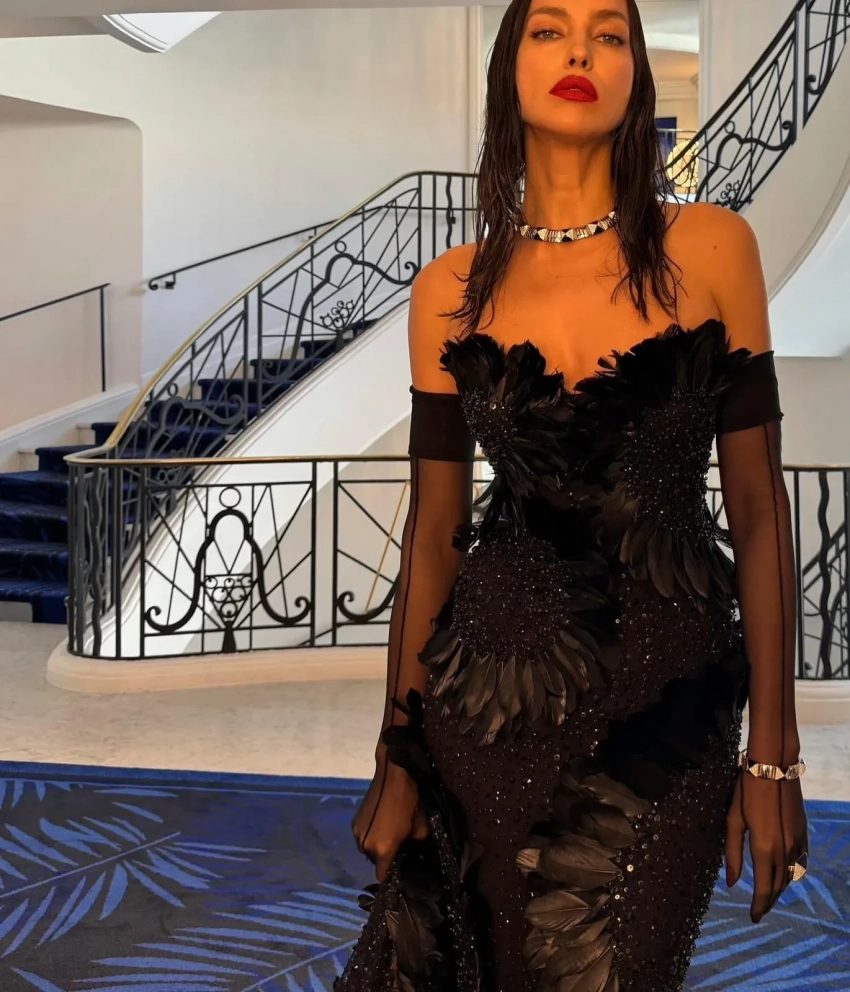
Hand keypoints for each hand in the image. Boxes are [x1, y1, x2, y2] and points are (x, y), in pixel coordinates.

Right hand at [351, 759, 428, 882]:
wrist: (393, 775)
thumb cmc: (410, 802)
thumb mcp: (420, 828)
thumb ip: (415, 846)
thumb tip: (415, 852)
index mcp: (382, 849)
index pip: (382, 876)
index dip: (391, 875)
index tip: (400, 868)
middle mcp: (365, 845)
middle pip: (374, 862)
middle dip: (385, 857)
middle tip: (398, 845)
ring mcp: (357, 832)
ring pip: (366, 849)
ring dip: (376, 845)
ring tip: (389, 832)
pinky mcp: (354, 820)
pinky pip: (362, 836)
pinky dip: (370, 834)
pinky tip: (381, 823)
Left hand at [725, 770, 807, 921]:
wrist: (773, 769)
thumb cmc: (746, 792)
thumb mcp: (733, 820)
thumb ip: (731, 853)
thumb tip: (731, 883)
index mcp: (764, 849)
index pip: (762, 888)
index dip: (758, 906)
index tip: (753, 918)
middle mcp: (784, 851)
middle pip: (777, 886)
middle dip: (767, 901)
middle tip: (758, 911)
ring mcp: (797, 843)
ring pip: (790, 876)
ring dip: (779, 889)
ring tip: (768, 895)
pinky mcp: (803, 834)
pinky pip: (800, 863)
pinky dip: (791, 874)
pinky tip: (785, 876)